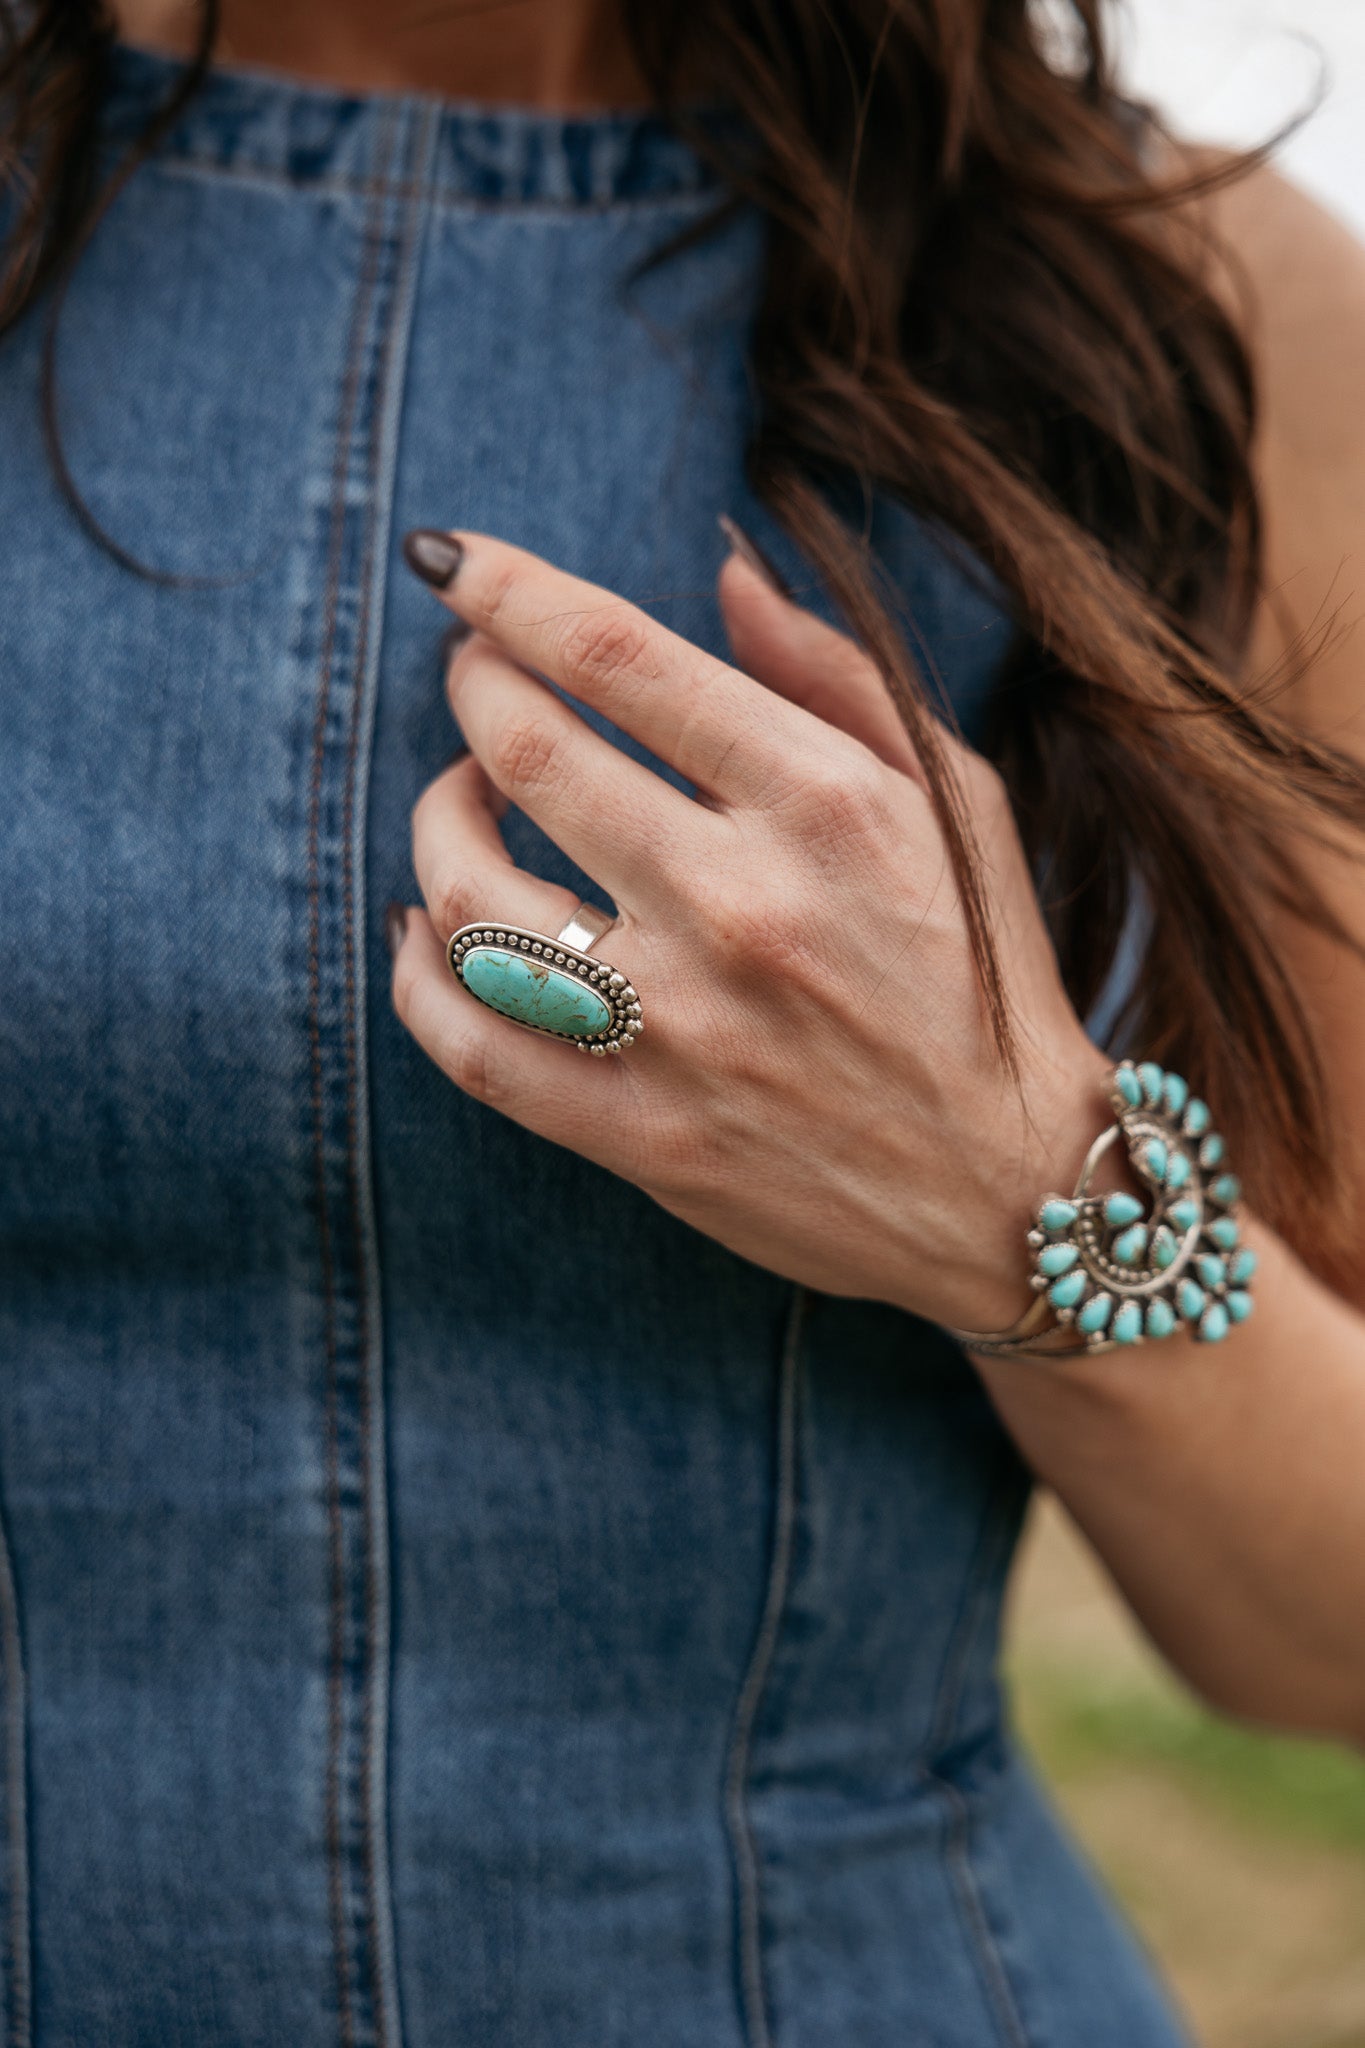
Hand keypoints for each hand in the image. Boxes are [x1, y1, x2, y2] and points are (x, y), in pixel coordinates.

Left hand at [390, 532, 1110, 1331]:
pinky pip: (470, 1046)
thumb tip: (722, 571)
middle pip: (526, 754)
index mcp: (821, 806)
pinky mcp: (639, 1135)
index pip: (619, 656)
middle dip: (473, 688)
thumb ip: (833, 676)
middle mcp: (739, 907)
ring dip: (433, 819)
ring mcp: (680, 1032)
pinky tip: (422, 931)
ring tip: (460, 798)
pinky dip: (414, 976)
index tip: (452, 563)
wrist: (1010, 1188)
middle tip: (478, 679)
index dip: (509, 591)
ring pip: (469, 896)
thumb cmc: (979, 976)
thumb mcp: (954, 801)